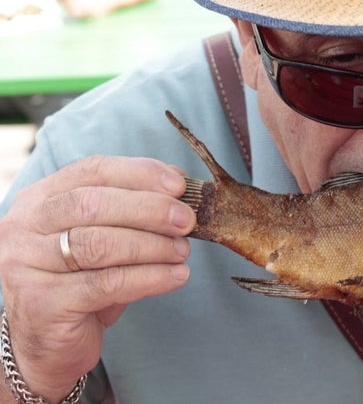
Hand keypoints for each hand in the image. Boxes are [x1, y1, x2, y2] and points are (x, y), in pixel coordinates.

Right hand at [0, 156, 193, 402]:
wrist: (51, 343)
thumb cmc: (85, 280)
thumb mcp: (107, 236)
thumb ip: (133, 208)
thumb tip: (179, 184)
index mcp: (41, 198)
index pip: (93, 170)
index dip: (140, 173)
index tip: (179, 184)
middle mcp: (24, 226)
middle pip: (92, 204)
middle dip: (149, 209)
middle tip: (187, 221)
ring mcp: (25, 264)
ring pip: (99, 244)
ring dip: (152, 246)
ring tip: (183, 252)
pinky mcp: (42, 303)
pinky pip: (106, 284)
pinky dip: (149, 278)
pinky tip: (176, 276)